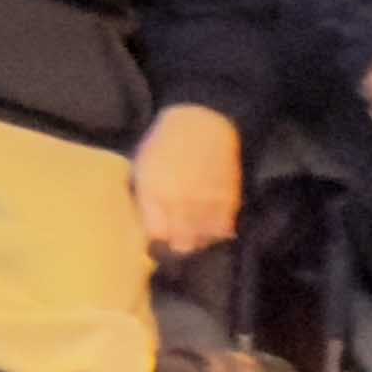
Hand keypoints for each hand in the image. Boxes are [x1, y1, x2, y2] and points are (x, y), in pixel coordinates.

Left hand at [129, 103, 242, 260]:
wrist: (202, 123)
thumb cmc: (164, 143)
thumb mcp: (142, 167)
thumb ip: (144, 198)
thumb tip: (145, 226)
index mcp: (153, 191)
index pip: (154, 235)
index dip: (155, 244)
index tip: (155, 246)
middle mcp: (180, 201)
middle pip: (180, 244)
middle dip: (176, 248)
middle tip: (175, 246)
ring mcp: (206, 202)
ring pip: (203, 240)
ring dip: (197, 242)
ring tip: (192, 238)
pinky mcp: (229, 200)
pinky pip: (223, 229)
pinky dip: (216, 233)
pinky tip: (209, 229)